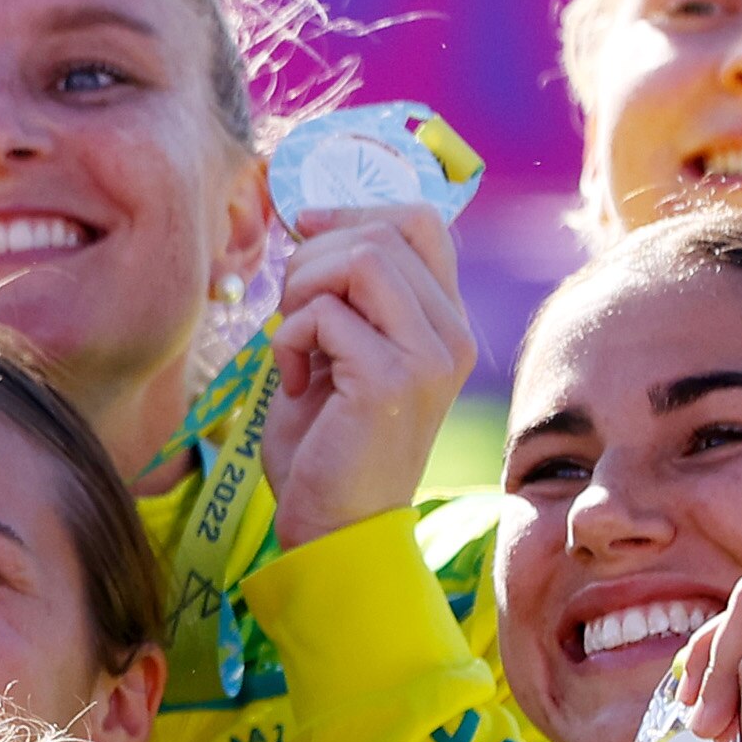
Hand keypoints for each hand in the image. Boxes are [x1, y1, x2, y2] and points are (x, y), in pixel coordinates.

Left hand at [256, 201, 476, 546]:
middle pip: (383, 232)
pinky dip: (289, 340)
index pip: (421, 222)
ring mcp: (429, 357)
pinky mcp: (391, 380)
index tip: (305, 231)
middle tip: (290, 313)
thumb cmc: (328, 447)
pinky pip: (325, 315)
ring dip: (302, 291)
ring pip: (360, 259)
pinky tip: (293, 384)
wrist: (336, 530)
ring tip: (293, 342)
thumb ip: (346, 296)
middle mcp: (452, 335)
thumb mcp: (342, 354)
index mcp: (446, 324)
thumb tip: (313, 222)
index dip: (355, 212)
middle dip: (313, 258)